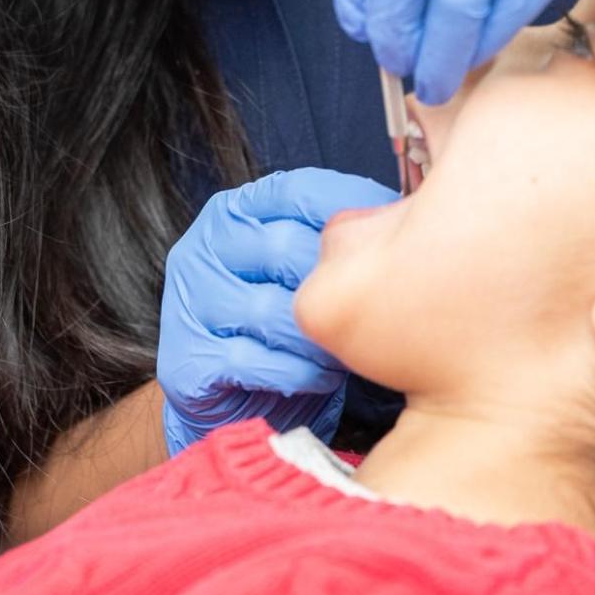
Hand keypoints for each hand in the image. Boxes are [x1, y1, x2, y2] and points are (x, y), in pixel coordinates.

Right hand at [158, 168, 396, 454]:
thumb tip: (408, 214)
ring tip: (351, 349)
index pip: (294, 191)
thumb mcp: (313, 272)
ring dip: (322, 335)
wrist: (242, 403)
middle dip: (339, 285)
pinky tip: (319, 376)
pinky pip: (252, 361)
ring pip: (272, 310)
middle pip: (285, 250)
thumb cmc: (290, 329)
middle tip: (376, 308)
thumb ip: (341, 240)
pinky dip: (295, 372)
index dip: (352, 212)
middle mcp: (202, 249)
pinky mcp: (186, 361)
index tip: (398, 234)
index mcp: (233, 213)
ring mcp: (187, 304)